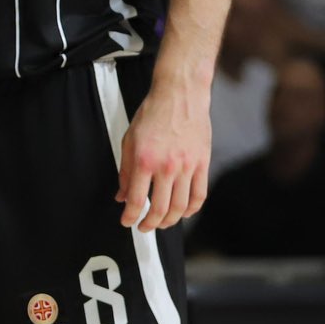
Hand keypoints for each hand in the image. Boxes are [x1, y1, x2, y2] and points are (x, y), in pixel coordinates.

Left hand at [116, 81, 209, 231]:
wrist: (179, 95)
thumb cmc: (152, 114)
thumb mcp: (129, 140)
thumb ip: (125, 171)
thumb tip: (121, 195)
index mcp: (144, 161)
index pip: (137, 200)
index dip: (130, 216)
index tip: (127, 222)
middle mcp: (167, 167)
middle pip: (161, 209)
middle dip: (150, 224)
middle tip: (144, 227)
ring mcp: (187, 167)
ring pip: (181, 207)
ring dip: (170, 221)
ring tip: (162, 223)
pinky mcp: (203, 164)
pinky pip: (200, 195)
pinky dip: (192, 210)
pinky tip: (184, 213)